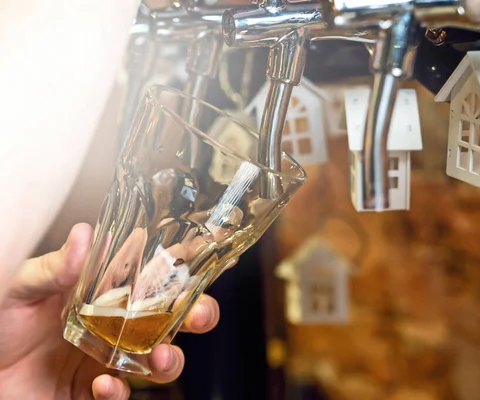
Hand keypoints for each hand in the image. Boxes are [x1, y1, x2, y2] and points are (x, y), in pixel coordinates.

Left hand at [0, 223, 221, 399]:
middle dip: (200, 315)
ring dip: (172, 360)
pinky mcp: (98, 392)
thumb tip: (86, 234)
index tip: (222, 254)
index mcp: (107, 291)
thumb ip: (53, 267)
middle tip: (200, 314)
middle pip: (176, 318)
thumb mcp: (20, 288)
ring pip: (164, 360)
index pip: (157, 274)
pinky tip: (104, 383)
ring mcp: (112, 359)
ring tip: (160, 358)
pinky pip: (124, 395)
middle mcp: (118, 324)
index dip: (191, 264)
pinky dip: (120, 392)